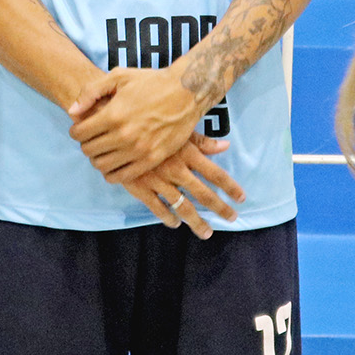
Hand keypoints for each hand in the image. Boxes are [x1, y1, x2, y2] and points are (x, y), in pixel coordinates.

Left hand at [67, 65, 203, 182]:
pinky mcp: (152, 160)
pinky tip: (114, 165)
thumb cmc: (151, 82)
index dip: (75, 131)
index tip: (80, 129)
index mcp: (113, 114)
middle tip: (91, 139)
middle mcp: (124, 135)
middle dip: (85, 145)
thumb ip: (90, 92)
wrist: (186, 92)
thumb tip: (72, 112)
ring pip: (103, 166)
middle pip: (89, 151)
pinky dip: (113, 174)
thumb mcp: (118, 76)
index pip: (79, 133)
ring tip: (103, 151)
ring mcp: (139, 150)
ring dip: (98, 160)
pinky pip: (124, 176)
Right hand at [116, 135, 245, 238]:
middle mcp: (175, 169)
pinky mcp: (140, 187)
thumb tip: (225, 146)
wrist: (112, 125)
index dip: (230, 187)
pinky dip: (168, 218)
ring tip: (206, 232)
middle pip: (204, 194)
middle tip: (231, 218)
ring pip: (182, 207)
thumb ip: (201, 141)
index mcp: (187, 153)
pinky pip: (158, 208)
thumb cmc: (148, 122)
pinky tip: (175, 224)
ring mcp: (157, 180)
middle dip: (220, 208)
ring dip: (196, 221)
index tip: (241, 198)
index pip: (216, 174)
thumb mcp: (177, 128)